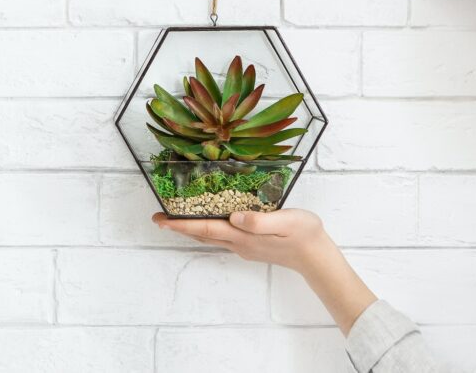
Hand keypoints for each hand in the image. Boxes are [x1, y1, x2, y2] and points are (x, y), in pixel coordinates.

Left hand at [152, 209, 331, 273]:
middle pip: (202, 234)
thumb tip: (235, 217)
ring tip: (175, 219)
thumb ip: (261, 220)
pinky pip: (221, 237)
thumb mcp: (287, 221)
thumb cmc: (305, 235)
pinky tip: (208, 221)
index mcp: (243, 235)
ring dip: (191, 228)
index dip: (182, 224)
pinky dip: (208, 229)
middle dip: (179, 226)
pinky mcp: (250, 246)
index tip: (161, 220)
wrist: (317, 258)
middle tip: (158, 217)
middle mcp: (238, 243)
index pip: (205, 228)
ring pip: (210, 237)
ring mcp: (244, 246)